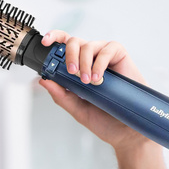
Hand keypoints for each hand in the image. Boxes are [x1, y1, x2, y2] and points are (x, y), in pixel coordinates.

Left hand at [39, 30, 151, 150]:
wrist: (125, 130)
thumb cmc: (103, 119)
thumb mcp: (76, 108)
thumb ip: (60, 95)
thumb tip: (44, 80)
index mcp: (77, 69)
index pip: (64, 47)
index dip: (55, 38)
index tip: (46, 43)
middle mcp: (90, 60)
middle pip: (75, 41)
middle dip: (69, 54)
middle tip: (72, 73)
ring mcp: (105, 58)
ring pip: (89, 45)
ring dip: (85, 62)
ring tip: (89, 82)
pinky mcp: (120, 57)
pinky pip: (109, 48)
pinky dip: (100, 62)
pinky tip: (99, 78)